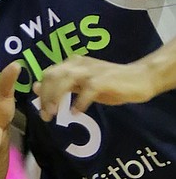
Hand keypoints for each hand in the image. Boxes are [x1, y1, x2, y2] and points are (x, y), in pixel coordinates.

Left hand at [33, 56, 152, 120]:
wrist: (141, 77)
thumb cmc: (111, 82)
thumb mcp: (82, 84)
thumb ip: (62, 86)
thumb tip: (35, 87)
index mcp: (72, 63)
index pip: (48, 74)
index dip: (41, 91)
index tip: (41, 109)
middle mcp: (78, 64)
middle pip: (52, 76)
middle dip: (45, 96)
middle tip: (46, 115)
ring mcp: (91, 70)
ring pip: (65, 79)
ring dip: (57, 97)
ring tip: (55, 114)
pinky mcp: (103, 80)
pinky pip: (87, 90)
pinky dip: (79, 102)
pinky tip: (76, 112)